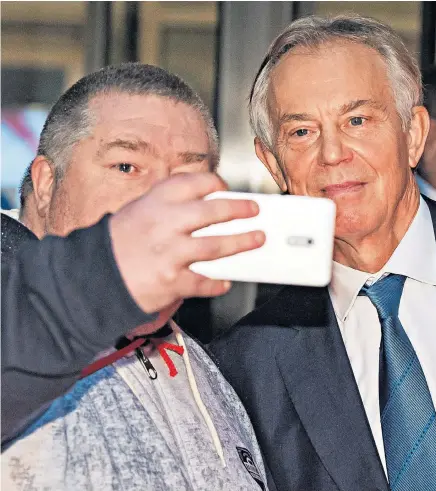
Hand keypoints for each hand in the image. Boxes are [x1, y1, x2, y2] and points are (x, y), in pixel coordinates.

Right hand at [109, 173, 264, 312]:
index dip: (215, 183)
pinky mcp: (172, 281)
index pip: (194, 182)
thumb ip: (167, 208)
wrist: (93, 278)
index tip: (225, 189)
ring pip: (217, 246)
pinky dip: (217, 282)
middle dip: (240, 210)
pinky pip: (204, 281)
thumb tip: (203, 208)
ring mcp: (170, 253)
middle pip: (213, 212)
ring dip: (242, 242)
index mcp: (155, 202)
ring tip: (256, 239)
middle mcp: (165, 224)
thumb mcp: (136, 212)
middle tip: (253, 210)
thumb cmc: (116, 245)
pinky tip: (224, 281)